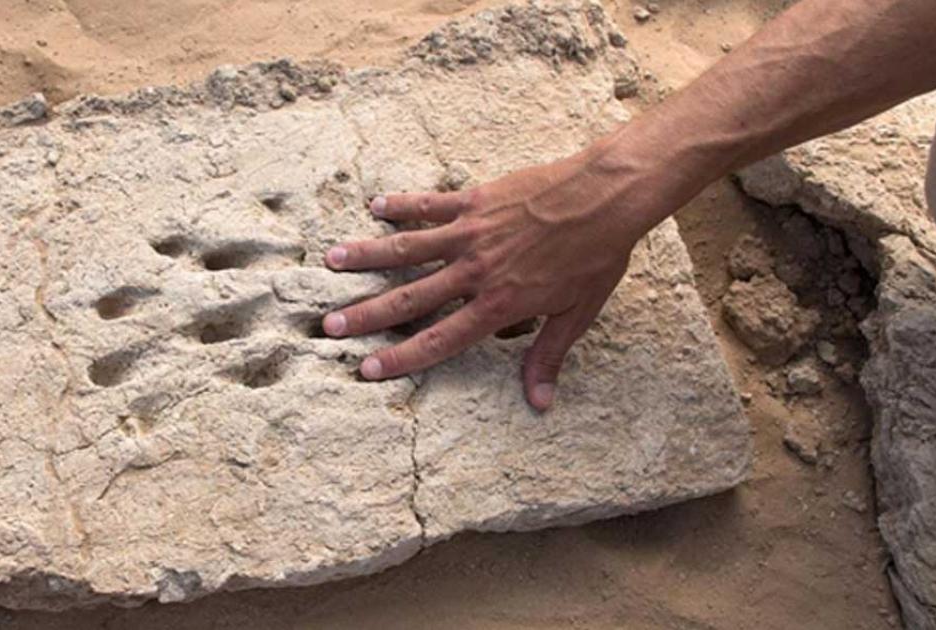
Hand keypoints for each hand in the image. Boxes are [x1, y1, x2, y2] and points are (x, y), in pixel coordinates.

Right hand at [323, 146, 654, 411]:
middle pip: (410, 298)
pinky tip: (374, 206)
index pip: (439, 340)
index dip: (401, 358)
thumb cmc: (596, 256)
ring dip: (367, 256)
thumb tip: (539, 403)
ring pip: (407, 248)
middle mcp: (475, 272)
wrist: (605, 197)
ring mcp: (470, 234)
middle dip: (366, 314)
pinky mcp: (475, 202)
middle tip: (329, 326)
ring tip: (330, 261)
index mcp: (498, 306)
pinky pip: (429, 205)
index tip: (367, 369)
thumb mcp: (576, 314)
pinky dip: (401, 206)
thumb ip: (547, 356)